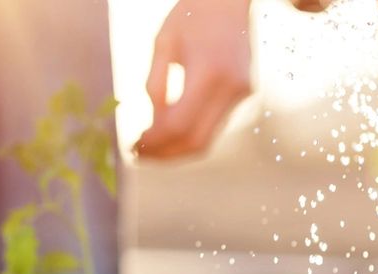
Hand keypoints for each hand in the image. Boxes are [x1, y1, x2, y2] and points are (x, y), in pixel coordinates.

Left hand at [137, 0, 251, 158]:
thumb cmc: (191, 15)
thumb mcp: (163, 43)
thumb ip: (156, 84)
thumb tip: (152, 126)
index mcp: (208, 72)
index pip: (178, 125)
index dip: (153, 142)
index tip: (133, 145)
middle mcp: (230, 88)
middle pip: (195, 142)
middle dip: (164, 154)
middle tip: (138, 154)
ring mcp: (242, 94)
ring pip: (207, 140)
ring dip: (176, 150)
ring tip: (150, 148)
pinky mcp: (245, 95)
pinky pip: (214, 126)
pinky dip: (190, 136)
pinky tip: (169, 133)